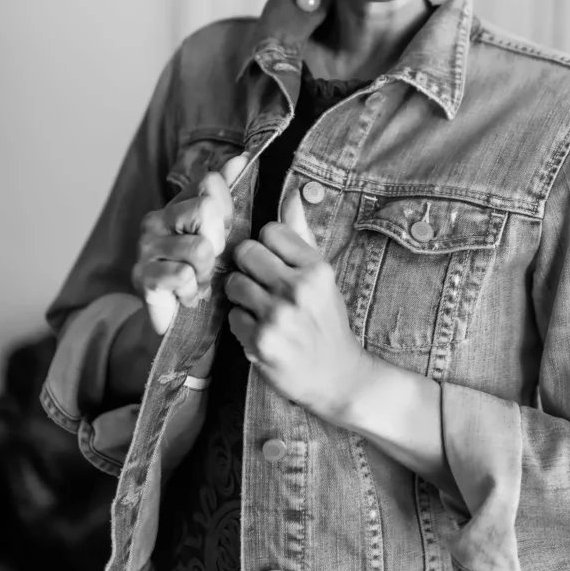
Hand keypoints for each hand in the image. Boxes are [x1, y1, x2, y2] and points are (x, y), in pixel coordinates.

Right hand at [133, 152, 249, 333]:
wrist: (183, 329)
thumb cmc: (212, 279)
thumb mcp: (231, 237)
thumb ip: (237, 198)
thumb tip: (243, 157)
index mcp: (180, 204)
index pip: (211, 181)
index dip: (228, 210)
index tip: (225, 234)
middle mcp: (157, 218)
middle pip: (206, 209)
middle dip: (220, 243)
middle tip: (211, 263)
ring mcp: (145, 246)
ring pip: (199, 247)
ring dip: (207, 273)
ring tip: (200, 283)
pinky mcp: (141, 276)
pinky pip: (183, 275)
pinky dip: (192, 291)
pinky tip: (186, 297)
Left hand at [225, 186, 367, 422]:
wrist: (337, 376)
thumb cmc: (326, 320)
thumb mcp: (322, 276)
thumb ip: (301, 234)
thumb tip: (290, 194)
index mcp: (316, 268)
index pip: (270, 230)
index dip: (267, 245)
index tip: (275, 262)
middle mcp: (299, 289)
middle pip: (245, 251)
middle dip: (247, 266)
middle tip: (260, 283)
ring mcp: (279, 316)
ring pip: (233, 284)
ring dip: (241, 296)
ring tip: (259, 308)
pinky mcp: (261, 342)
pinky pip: (232, 316)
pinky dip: (241, 324)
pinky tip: (260, 332)